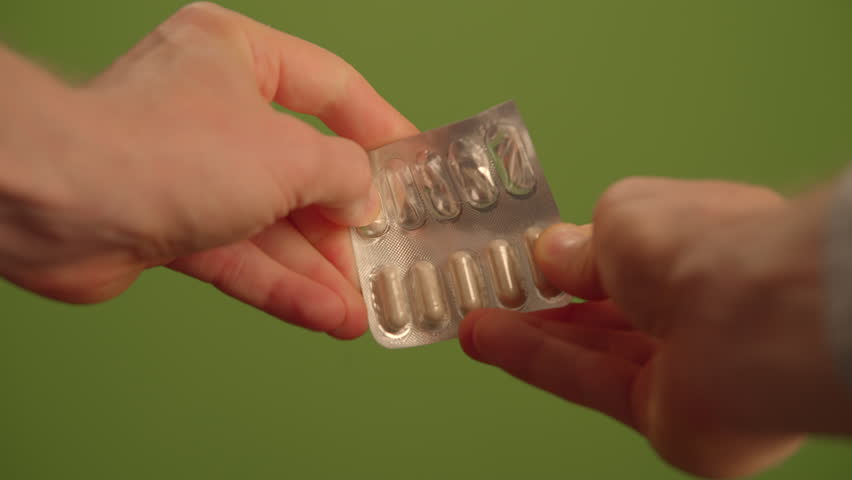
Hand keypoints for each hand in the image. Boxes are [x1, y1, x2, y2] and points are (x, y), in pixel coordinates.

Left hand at [0, 2, 416, 338]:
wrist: (58, 204)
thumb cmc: (170, 150)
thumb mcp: (290, 154)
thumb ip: (344, 175)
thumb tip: (364, 200)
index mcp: (239, 57)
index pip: (331, 88)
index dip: (381, 128)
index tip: (416, 166)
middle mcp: (214, 109)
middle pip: (302, 167)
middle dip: (346, 223)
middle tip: (388, 257)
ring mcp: (191, 170)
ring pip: (273, 223)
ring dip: (319, 269)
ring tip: (363, 307)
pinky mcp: (170, 224)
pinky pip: (241, 255)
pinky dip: (282, 285)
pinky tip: (327, 316)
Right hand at [459, 178, 851, 477]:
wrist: (749, 322)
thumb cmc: (702, 248)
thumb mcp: (621, 218)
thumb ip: (583, 245)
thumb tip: (553, 254)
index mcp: (703, 246)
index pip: (631, 259)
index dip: (576, 263)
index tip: (526, 263)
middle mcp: (698, 308)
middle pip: (607, 312)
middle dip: (544, 305)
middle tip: (490, 297)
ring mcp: (685, 367)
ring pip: (592, 351)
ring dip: (529, 336)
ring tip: (474, 322)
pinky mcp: (665, 415)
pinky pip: (589, 384)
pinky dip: (538, 363)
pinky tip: (490, 342)